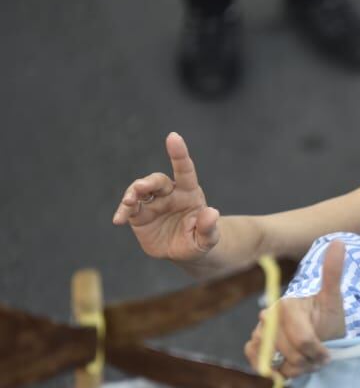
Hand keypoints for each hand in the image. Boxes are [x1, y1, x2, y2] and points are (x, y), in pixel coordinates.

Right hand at [111, 132, 219, 261]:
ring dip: (132, 194)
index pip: (185, 170)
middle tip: (141, 188)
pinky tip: (118, 220)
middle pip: (158, 181)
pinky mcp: (139, 215)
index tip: (173, 137)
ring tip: (129, 203)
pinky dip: (123, 212)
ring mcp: (153, 203)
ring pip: (140, 190)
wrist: (184, 251)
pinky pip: (129, 209)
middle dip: (149, 182)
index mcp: (189, 193)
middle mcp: (169, 194)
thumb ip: (209, 227)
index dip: (179, 154)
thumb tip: (212, 213)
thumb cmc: (199, 240)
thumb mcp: (208, 239)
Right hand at [245, 242, 345, 377]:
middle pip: (292, 356)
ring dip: (296, 369)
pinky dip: (277, 370)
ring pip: (276, 363)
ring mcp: (257, 331)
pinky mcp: (252, 346)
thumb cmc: (327, 318)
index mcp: (287, 304)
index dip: (319, 353)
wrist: (317, 332)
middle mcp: (268, 316)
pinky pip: (259, 364)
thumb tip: (340, 241)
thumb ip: (334, 271)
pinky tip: (288, 364)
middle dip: (309, 362)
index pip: (305, 341)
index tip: (328, 353)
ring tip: (306, 360)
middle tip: (318, 357)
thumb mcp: (334, 298)